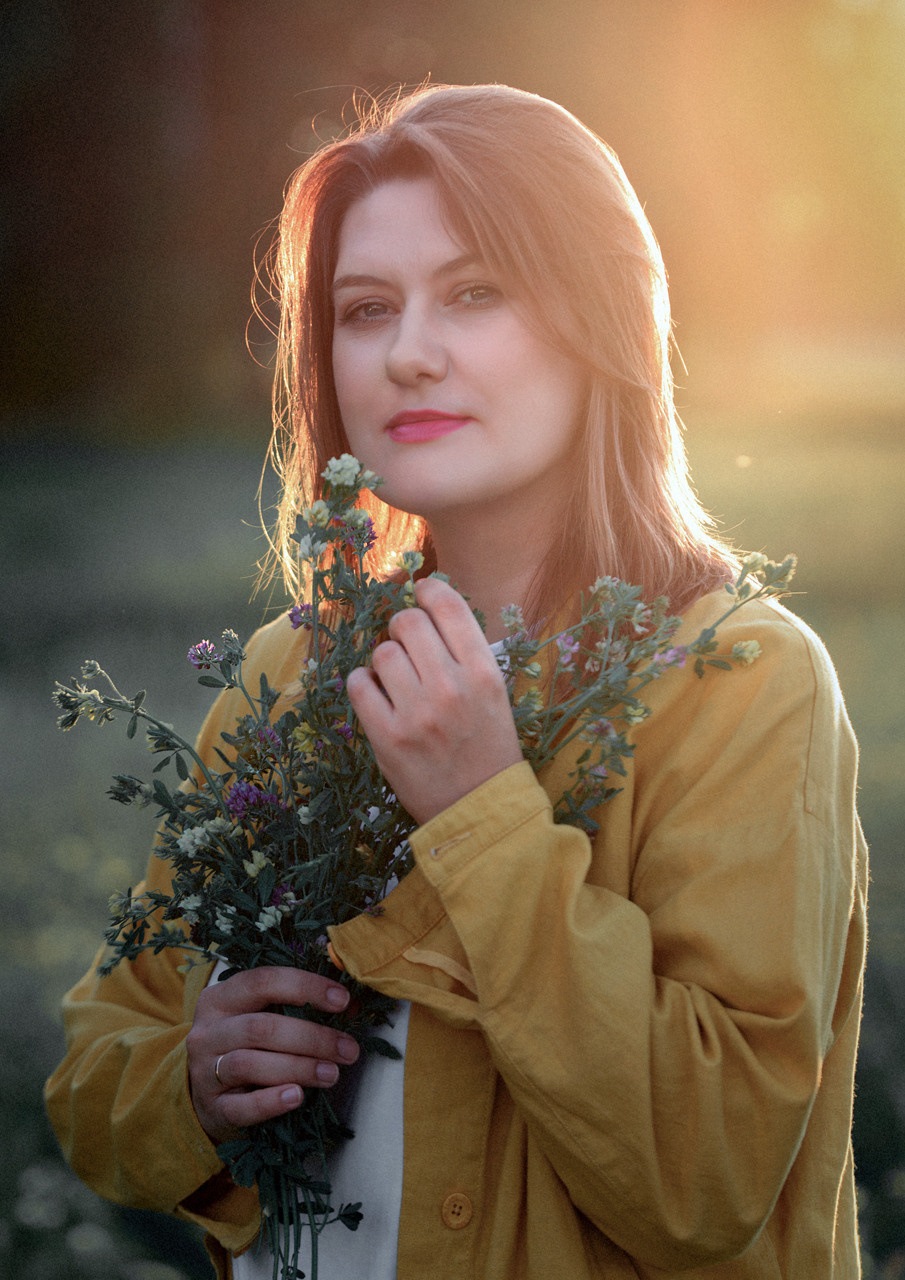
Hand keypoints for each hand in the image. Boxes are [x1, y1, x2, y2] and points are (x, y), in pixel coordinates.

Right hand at [185, 966, 359, 1143]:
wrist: (207, 1094)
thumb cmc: (246, 1046)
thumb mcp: (263, 1017)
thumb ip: (299, 1007)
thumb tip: (351, 1005)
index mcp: (221, 998)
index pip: (263, 981)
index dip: (305, 986)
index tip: (342, 1000)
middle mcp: (208, 1031)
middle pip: (262, 1028)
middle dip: (312, 1037)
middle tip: (348, 1049)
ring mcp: (204, 1071)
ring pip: (250, 1064)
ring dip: (299, 1068)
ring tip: (332, 1074)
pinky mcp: (212, 1108)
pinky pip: (241, 1107)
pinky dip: (271, 1102)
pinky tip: (298, 1096)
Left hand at [346, 577, 522, 824]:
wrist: (481, 809)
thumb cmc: (488, 747)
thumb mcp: (494, 694)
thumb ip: (466, 654)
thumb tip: (428, 612)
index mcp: (483, 672)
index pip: (448, 607)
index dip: (429, 589)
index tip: (421, 592)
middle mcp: (451, 686)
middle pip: (408, 622)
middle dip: (401, 626)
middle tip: (404, 642)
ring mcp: (417, 713)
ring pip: (382, 653)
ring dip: (385, 660)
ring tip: (395, 680)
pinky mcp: (388, 737)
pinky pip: (358, 685)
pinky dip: (363, 684)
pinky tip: (377, 695)